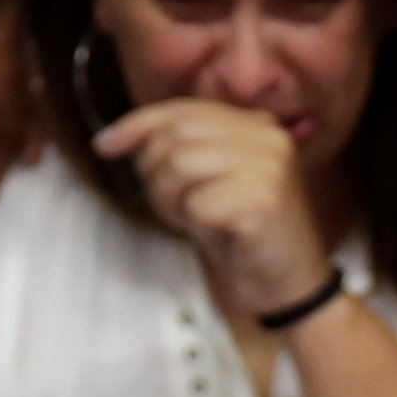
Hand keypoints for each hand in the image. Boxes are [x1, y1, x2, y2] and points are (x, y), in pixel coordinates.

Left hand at [91, 98, 330, 317]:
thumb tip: (122, 137)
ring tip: (190, 219)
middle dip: (154, 172)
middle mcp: (266, 137)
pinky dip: (194, 224)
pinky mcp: (263, 201)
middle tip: (170, 206)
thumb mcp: (213, 182)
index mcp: (255, 126)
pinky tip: (214, 234)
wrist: (291, 287)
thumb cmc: (246, 238)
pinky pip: (197, 205)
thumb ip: (183, 150)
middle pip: (175, 135)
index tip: (105, 145)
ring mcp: (268, 167)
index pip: (182, 110)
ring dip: (170, 200)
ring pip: (180, 165)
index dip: (136, 125)